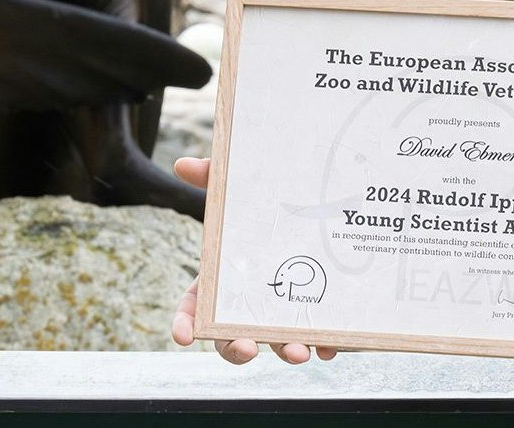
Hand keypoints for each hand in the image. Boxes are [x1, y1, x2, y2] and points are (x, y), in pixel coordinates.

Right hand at [168, 156, 337, 364]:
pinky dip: (321, 345)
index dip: (185, 324)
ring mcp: (278, 313)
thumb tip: (184, 162)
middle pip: (231, 337)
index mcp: (220, 282)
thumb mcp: (238, 192)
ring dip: (284, 351)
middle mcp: (247, 304)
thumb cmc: (261, 210)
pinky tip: (330, 346)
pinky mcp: (310, 316)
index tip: (184, 336)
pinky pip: (314, 338)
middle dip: (237, 349)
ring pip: (274, 343)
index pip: (194, 309)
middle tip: (248, 348)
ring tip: (300, 352)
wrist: (312, 210)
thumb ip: (213, 178)